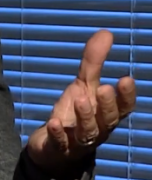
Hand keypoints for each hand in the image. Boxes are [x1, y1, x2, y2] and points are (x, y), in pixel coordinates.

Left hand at [27, 30, 136, 175]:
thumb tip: (106, 32)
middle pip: (107, 120)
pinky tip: (54, 122)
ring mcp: (78, 140)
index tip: (126, 79)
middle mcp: (97, 128)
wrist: (52, 146)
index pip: (123, 107)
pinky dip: (58, 133)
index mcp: (106, 114)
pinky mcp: (58, 148)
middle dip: (107, 105)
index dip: (126, 96)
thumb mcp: (83, 85)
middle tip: (105, 88)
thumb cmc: (74, 112)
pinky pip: (60, 143)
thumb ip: (94, 62)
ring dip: (85, 117)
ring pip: (87, 132)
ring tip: (80, 100)